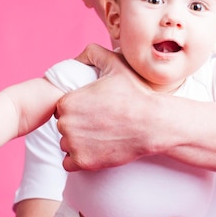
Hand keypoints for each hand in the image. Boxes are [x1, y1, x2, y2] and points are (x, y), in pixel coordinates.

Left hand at [57, 44, 154, 171]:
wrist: (154, 123)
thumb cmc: (135, 94)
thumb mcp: (115, 64)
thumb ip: (93, 53)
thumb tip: (77, 57)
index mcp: (68, 101)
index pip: (61, 108)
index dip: (77, 108)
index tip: (93, 109)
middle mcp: (66, 124)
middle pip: (63, 126)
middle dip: (77, 125)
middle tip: (99, 123)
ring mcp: (74, 144)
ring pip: (66, 144)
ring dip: (78, 142)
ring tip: (101, 136)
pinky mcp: (83, 162)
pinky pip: (70, 163)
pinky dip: (81, 159)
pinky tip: (97, 149)